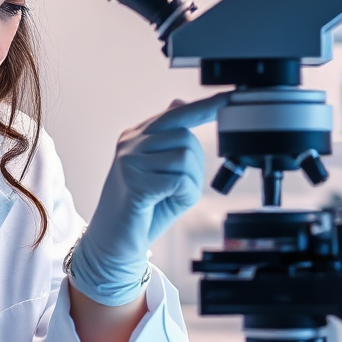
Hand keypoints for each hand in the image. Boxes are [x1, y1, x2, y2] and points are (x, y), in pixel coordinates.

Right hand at [69, 93, 228, 304]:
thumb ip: (171, 141)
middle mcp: (130, 143)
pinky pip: (180, 181)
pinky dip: (183, 196)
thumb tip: (179, 102)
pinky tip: (164, 204)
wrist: (112, 243)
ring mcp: (130, 160)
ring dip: (188, 185)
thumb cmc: (139, 210)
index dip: (205, 107)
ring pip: (186, 159)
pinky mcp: (135, 181)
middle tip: (176, 190)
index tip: (230, 97)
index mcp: (135, 136)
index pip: (176, 114)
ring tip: (167, 198)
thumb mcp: (160, 171)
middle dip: (195, 168)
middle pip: (186, 138)